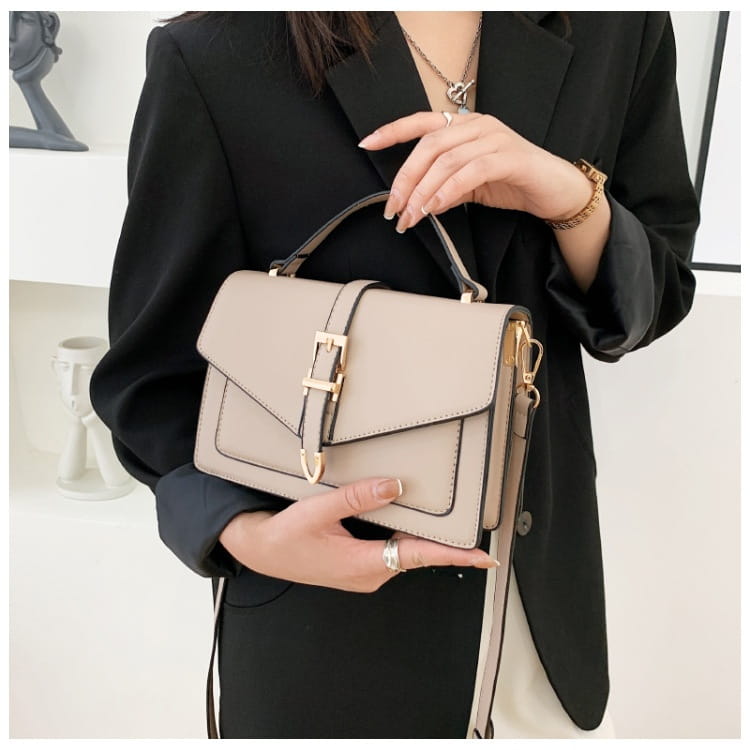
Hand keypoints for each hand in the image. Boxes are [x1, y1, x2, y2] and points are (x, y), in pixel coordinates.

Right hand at [219, 477, 498, 593]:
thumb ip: (358, 498)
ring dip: (419, 538)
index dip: (453, 555)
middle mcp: (369, 574)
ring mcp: (363, 573)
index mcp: (363, 564)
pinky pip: (387, 551)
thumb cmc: (285, 536)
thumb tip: (395, 486)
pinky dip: (401, 537)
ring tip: (443, 522)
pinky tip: (404, 521)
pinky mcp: (356, 567)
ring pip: (400, 551)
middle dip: (441, 542)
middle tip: (470, 527)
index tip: (483, 556)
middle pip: (414, 552)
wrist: (260, 551)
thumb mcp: (319, 511)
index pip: (418, 556)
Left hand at [357, 111, 594, 232]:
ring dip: (423, 191)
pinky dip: (448, 191)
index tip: (367, 144)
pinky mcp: (509, 157)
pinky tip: (435, 208)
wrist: (556, 192)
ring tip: (412, 216)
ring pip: (446, 160)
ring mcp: (495, 138)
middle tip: (394, 209)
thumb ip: (444, 187)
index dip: (392, 130)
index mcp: (466, 126)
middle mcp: (478, 125)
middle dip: (405, 179)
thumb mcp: (470, 186)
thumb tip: (417, 202)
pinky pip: (470, 172)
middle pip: (429, 145)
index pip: (423, 122)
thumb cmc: (514, 183)